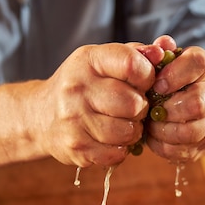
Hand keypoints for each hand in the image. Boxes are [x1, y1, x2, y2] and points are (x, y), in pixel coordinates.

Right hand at [33, 42, 161, 167]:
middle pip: (133, 103)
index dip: (148, 77)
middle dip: (141, 109)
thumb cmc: (83, 86)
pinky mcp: (76, 148)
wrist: (40, 116)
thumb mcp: (102, 62)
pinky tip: (112, 140)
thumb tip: (164, 51)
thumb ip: (136, 55)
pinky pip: (116, 154)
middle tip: (133, 109)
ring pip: (127, 132)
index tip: (143, 83)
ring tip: (124, 125)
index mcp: (88, 60)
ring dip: (132, 132)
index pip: (133, 65)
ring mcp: (74, 120)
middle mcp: (77, 88)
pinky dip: (120, 150)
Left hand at [142, 36, 204, 162]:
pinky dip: (162, 147)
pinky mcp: (203, 146)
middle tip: (152, 111)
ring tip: (149, 126)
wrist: (186, 110)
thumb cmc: (167, 83)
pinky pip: (183, 151)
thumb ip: (159, 54)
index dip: (176, 74)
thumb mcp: (162, 65)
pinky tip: (153, 139)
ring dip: (164, 130)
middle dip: (169, 109)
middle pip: (198, 103)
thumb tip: (161, 44)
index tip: (157, 84)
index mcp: (204, 70)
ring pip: (193, 131)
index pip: (198, 63)